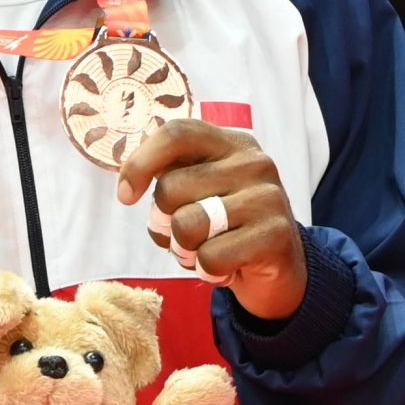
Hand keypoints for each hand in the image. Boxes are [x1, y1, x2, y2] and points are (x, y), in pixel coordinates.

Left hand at [117, 118, 306, 319]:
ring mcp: (268, 196)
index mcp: (229, 143)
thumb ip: (168, 177)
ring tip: (203, 250)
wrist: (279, 268)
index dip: (141, 163)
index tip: (126, 196)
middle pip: (171, 187)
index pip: (176, 135)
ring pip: (187, 224)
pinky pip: (211, 256)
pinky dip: (206, 269)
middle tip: (184, 235)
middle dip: (164, 221)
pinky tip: (224, 267)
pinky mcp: (277, 234)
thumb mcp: (197, 192)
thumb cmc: (224, 226)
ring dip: (184, 248)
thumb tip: (127, 186)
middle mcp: (253, 162)